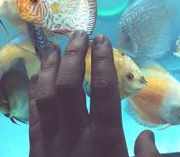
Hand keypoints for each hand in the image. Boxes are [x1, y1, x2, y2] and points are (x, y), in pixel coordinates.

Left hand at [28, 31, 159, 156]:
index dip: (102, 61)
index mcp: (105, 140)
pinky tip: (37, 75)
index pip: (103, 91)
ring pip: (46, 96)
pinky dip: (35, 91)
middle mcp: (75, 134)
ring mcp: (51, 139)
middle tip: (78, 35)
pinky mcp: (35, 147)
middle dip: (74, 55)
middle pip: (69, 86)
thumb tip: (147, 137)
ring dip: (49, 67)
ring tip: (52, 47)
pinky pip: (33, 114)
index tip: (102, 40)